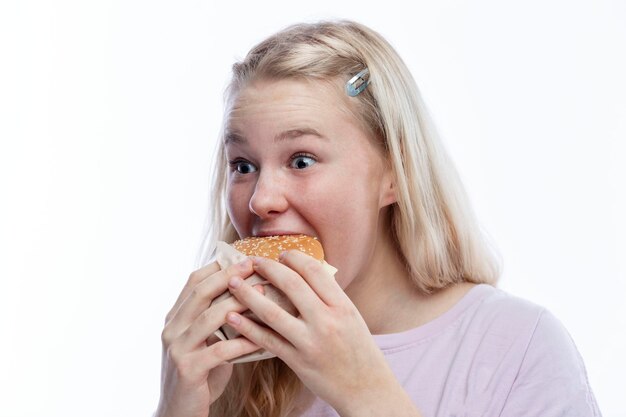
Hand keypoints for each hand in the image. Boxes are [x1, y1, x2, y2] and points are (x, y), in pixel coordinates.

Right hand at [155, 258, 261, 416]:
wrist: (179, 412)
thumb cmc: (200, 375)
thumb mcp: (204, 342)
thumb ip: (216, 321)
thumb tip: (250, 295)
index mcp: (175, 318)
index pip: (193, 281)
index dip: (219, 267)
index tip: (245, 258)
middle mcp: (172, 329)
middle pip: (201, 293)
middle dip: (230, 276)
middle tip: (254, 266)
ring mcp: (177, 349)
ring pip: (210, 317)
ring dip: (239, 303)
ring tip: (264, 293)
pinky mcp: (188, 370)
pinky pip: (220, 350)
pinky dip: (243, 341)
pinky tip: (262, 336)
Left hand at [223, 251, 402, 414]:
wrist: (367, 389)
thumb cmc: (359, 350)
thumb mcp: (352, 317)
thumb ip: (329, 297)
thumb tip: (306, 273)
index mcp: (342, 306)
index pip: (314, 271)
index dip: (294, 258)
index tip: (281, 254)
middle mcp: (327, 321)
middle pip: (291, 285)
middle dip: (269, 268)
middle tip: (253, 261)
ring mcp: (310, 342)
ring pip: (272, 312)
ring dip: (248, 295)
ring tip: (232, 282)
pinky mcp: (297, 362)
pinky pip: (267, 341)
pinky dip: (247, 328)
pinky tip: (232, 318)